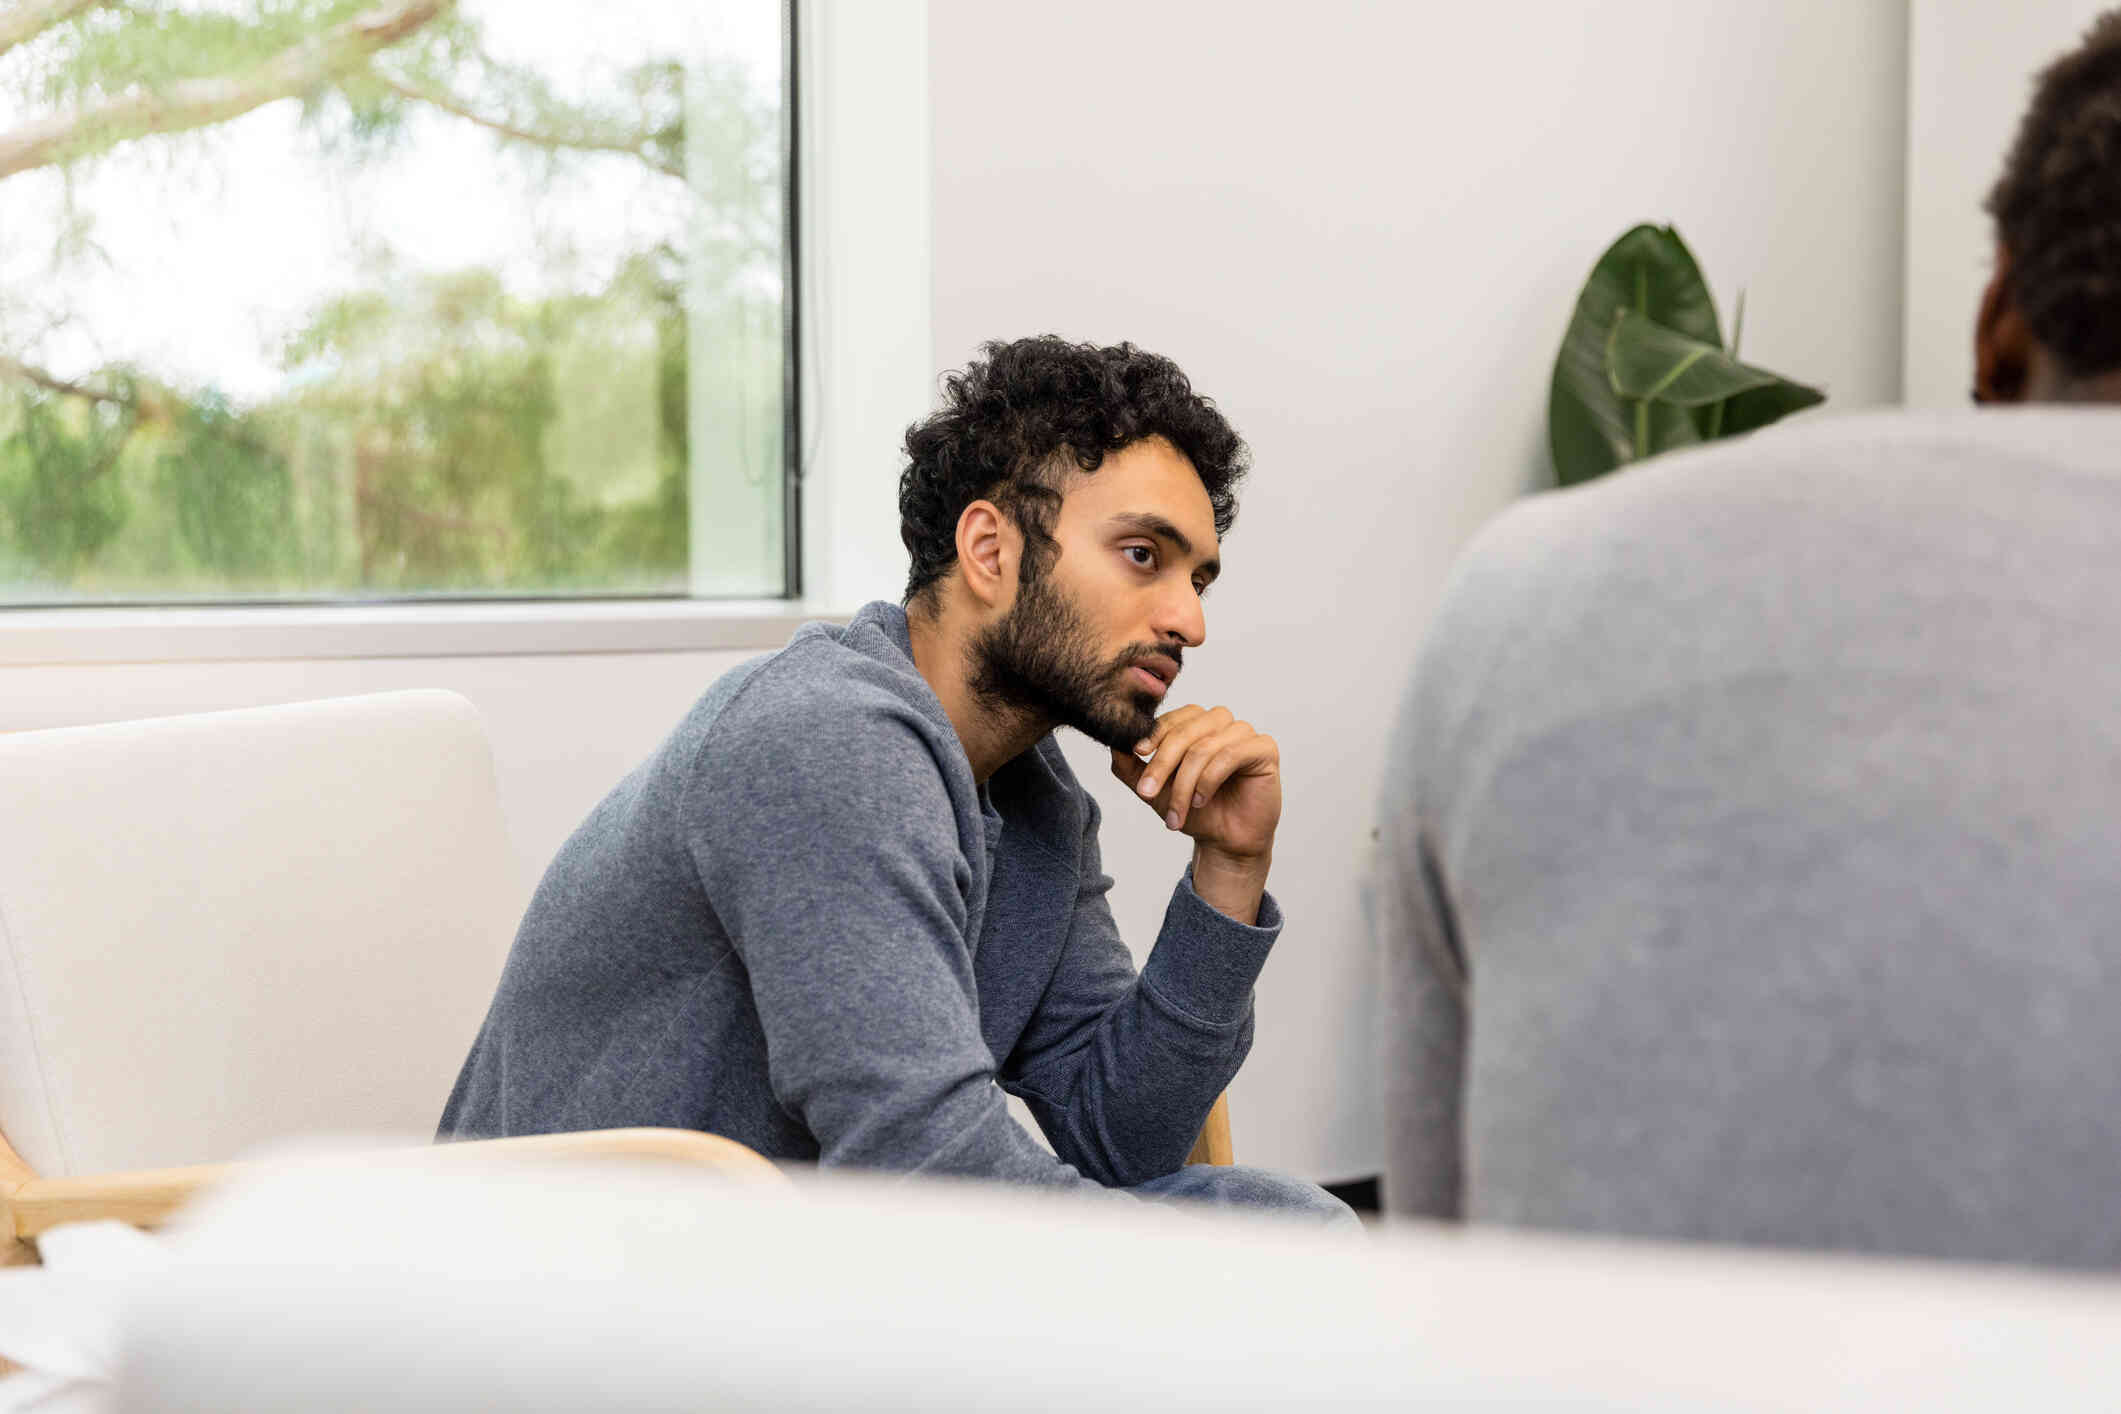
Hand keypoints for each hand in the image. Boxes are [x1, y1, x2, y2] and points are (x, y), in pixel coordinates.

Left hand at [1108, 704, 1281, 864]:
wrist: (1225, 842)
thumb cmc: (1195, 812)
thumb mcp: (1154, 789)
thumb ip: (1131, 766)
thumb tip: (1114, 743)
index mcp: (1195, 723)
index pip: (1171, 719)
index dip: (1153, 735)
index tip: (1136, 753)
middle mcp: (1220, 722)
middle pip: (1185, 731)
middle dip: (1162, 764)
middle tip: (1147, 792)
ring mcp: (1243, 733)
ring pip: (1205, 746)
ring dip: (1185, 783)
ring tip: (1176, 813)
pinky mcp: (1264, 748)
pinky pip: (1231, 754)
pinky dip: (1209, 779)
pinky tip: (1201, 800)